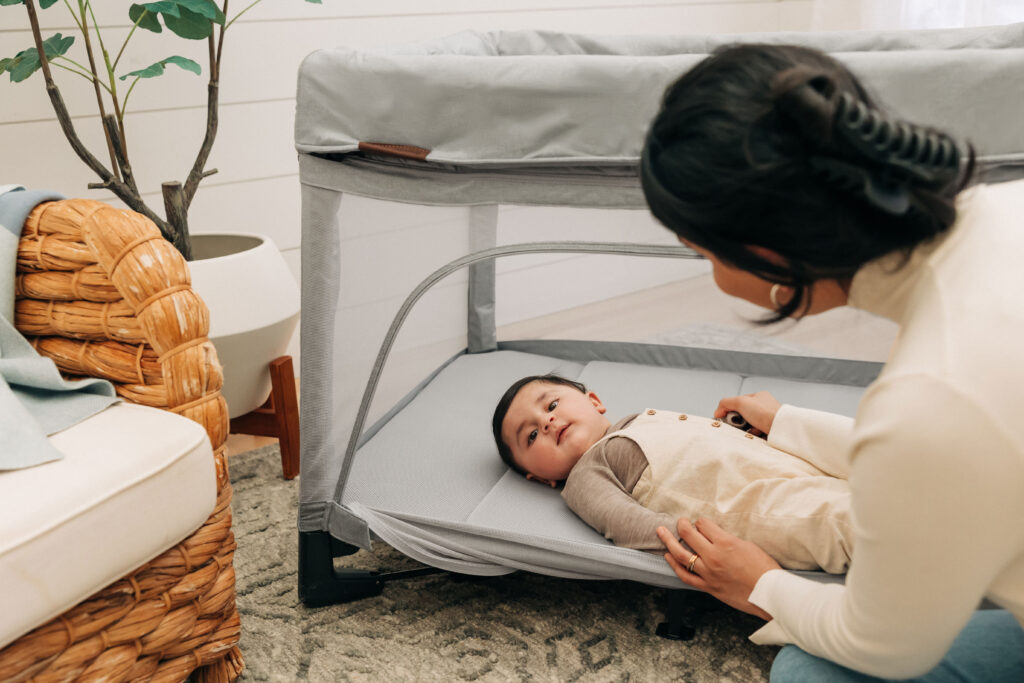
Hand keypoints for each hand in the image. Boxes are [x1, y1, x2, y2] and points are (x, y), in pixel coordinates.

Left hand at [656, 517, 780, 620]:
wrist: (770, 594)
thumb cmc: (765, 569)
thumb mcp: (748, 545)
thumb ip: (728, 539)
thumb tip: (715, 535)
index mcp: (725, 542)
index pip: (703, 524)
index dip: (701, 521)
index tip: (702, 523)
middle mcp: (713, 556)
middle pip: (688, 535)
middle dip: (681, 525)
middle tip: (679, 521)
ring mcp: (708, 572)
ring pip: (681, 554)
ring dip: (669, 541)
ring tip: (661, 532)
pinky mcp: (708, 587)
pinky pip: (685, 576)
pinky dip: (674, 565)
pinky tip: (668, 556)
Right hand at [714, 391, 780, 435]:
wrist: (781, 428)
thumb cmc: (766, 413)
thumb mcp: (741, 402)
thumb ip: (726, 403)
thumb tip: (718, 412)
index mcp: (759, 397)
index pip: (739, 401)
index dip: (730, 409)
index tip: (724, 416)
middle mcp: (764, 407)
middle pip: (743, 414)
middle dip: (738, 421)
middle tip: (737, 424)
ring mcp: (767, 419)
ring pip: (749, 425)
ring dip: (745, 429)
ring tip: (748, 431)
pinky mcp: (769, 431)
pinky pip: (756, 434)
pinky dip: (753, 436)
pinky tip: (755, 436)